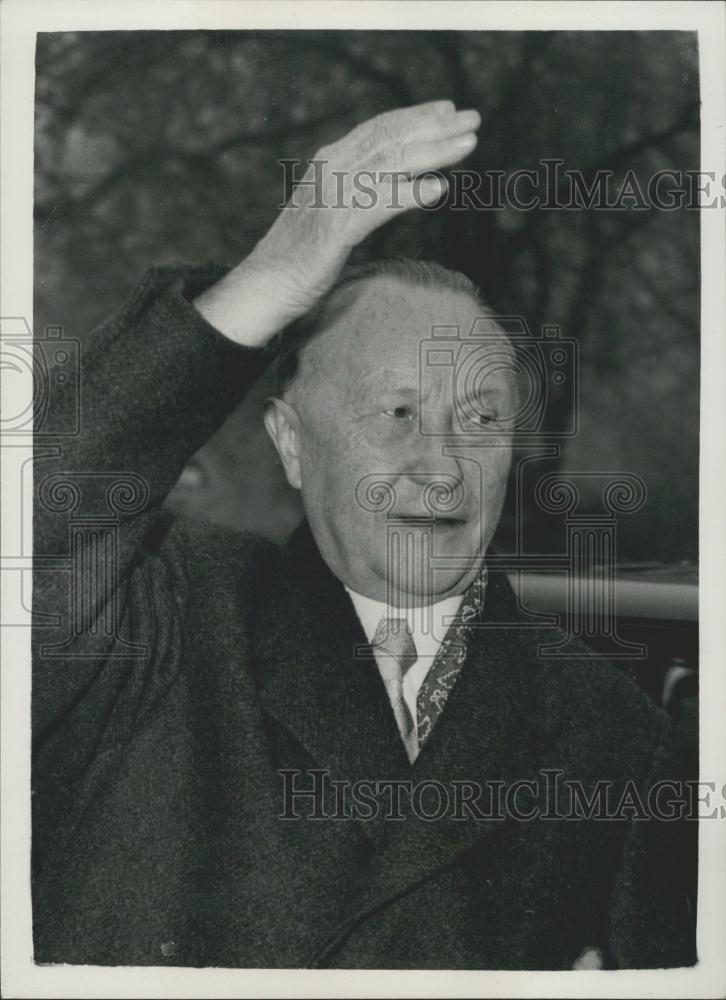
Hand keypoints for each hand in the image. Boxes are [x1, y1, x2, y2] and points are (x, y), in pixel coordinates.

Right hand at [194, 101, 480, 345]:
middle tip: (473, 119)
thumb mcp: (333, 213)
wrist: (265, 285)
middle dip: (435, 128)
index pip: (379, 130)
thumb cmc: (301, 255)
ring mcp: (332, 197)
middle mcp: (330, 170)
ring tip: (467, 145)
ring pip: (389, 164)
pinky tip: (438, 189)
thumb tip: (399, 184)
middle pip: (390, 139)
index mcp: (329, 163)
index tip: (448, 111)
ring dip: (433, 152)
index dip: (416, 118)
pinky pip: (378, 205)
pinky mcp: (334, 228)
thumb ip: (360, 193)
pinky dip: (409, 194)